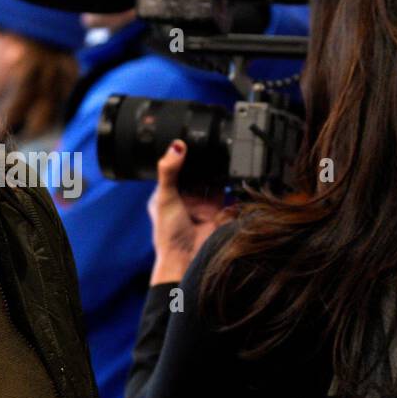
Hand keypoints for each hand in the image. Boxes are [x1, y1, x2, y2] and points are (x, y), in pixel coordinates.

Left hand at [147, 140, 229, 285]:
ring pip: (212, 180)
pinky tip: (231, 171)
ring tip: (223, 153)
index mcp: (166, 192)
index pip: (177, 167)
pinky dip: (229, 183)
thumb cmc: (168, 233)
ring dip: (217, 170)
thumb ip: (169, 171)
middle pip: (197, 172)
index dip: (184, 155)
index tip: (192, 139)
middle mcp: (184, 196)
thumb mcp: (165, 197)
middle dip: (204, 161)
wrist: (186, 258)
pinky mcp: (217, 210)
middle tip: (211, 143)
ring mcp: (201, 203)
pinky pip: (226, 192)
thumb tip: (176, 146)